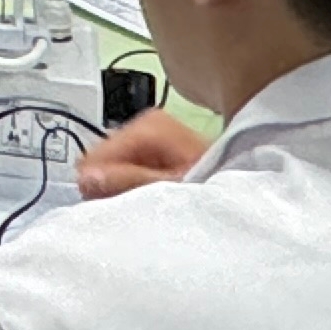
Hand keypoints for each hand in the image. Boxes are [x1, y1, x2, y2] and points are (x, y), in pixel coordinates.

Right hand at [73, 107, 207, 198]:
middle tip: (142, 207)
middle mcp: (146, 123)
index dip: (103, 187)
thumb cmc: (213, 188)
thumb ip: (128, 182)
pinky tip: (155, 198)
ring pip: (111, 169)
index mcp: (148, 124)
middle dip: (114, 188)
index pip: (93, 158)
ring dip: (125, 190)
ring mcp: (149, 136)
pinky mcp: (153, 150)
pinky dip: (134, 188)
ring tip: (154, 204)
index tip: (122, 207)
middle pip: (101, 162)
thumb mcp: (169, 188)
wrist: (245, 195)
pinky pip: (125, 171)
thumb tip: (85, 177)